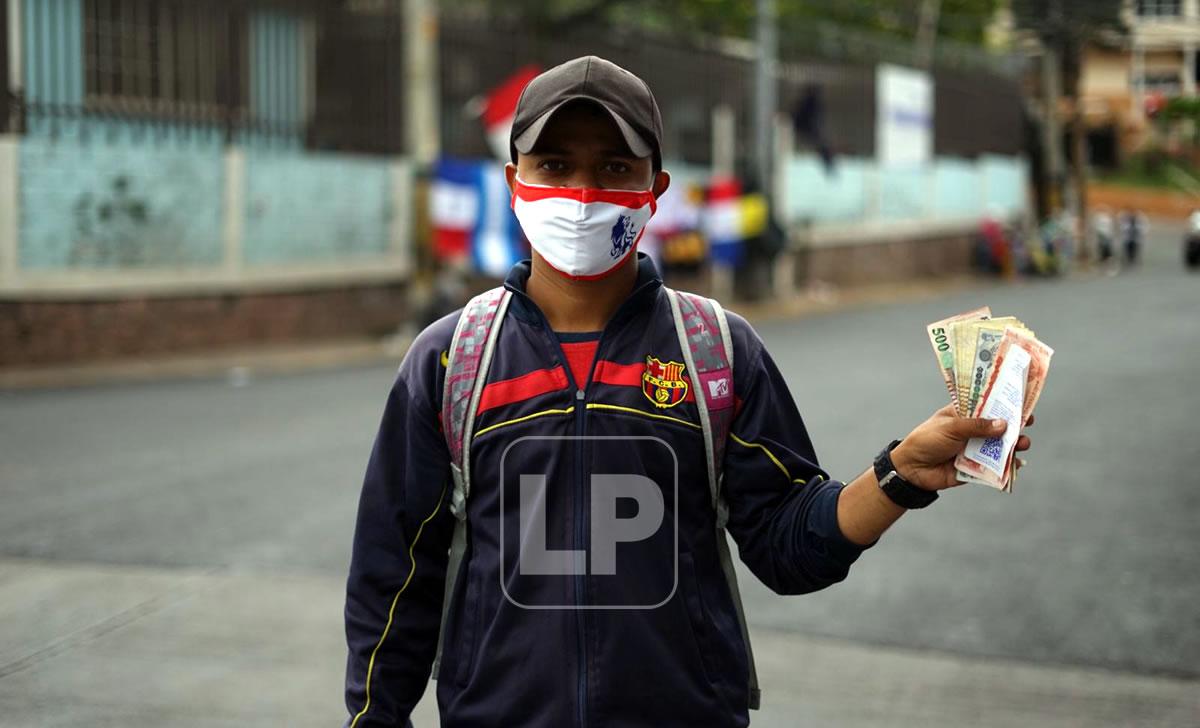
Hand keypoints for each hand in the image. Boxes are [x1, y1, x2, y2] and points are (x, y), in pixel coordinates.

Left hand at [890, 405, 1033, 490]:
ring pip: (999, 447)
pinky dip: (1006, 466)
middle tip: (1027, 423)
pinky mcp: (975, 467)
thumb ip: (977, 426)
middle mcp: (971, 431)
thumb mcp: (951, 427)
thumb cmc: (926, 440)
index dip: (1004, 404)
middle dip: (1014, 426)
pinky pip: (994, 467)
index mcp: (963, 414)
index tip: (1022, 402)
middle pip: (998, 427)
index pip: (987, 406)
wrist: (911, 469)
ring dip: (1013, 445)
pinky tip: (1016, 463)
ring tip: (1022, 444)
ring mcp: (974, 449)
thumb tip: (1004, 424)